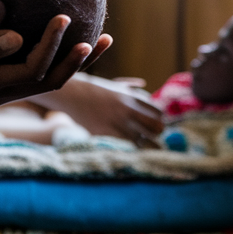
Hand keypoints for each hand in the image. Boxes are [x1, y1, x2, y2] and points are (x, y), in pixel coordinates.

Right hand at [0, 16, 109, 138]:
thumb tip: (18, 37)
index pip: (37, 66)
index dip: (56, 42)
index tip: (65, 15)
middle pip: (51, 79)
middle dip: (80, 59)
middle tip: (106, 37)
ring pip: (41, 80)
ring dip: (68, 62)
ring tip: (89, 43)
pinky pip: (23, 76)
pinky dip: (44, 61)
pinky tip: (40, 46)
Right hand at [31, 74, 163, 147]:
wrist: (72, 95)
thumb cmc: (94, 91)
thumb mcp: (115, 85)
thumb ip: (131, 87)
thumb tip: (143, 83)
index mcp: (132, 97)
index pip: (158, 112)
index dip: (160, 120)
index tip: (157, 125)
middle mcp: (127, 110)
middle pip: (156, 127)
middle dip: (158, 134)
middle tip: (156, 138)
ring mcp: (117, 123)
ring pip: (144, 141)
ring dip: (148, 146)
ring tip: (148, 148)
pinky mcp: (107, 133)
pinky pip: (127, 147)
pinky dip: (133, 150)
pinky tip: (132, 150)